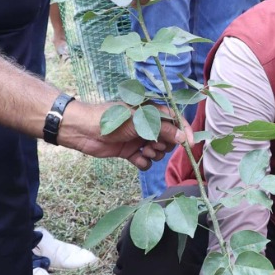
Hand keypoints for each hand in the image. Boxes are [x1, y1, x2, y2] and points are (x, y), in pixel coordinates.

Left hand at [56, 99, 180, 168]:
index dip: (185, 132)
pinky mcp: (130, 152)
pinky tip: (136, 159)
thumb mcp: (140, 121)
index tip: (190, 145)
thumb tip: (184, 138)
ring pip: (158, 152)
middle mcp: (147, 125)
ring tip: (143, 151)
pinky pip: (145, 161)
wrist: (84, 131)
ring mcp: (139, 139)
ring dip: (154, 155)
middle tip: (153, 145)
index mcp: (151, 112)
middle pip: (169, 139)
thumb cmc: (111, 119)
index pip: (175, 121)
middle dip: (165, 145)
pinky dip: (143, 163)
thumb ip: (163, 129)